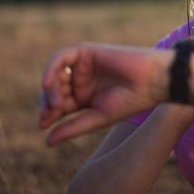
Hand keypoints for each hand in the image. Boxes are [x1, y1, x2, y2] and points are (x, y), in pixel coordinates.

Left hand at [38, 43, 171, 144]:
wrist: (151, 81)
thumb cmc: (130, 101)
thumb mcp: (97, 118)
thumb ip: (73, 127)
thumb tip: (47, 142)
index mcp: (84, 97)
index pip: (58, 105)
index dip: (48, 114)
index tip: (43, 125)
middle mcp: (81, 80)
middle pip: (53, 89)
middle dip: (48, 102)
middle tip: (48, 115)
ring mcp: (82, 65)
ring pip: (55, 74)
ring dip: (50, 88)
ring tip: (55, 103)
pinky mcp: (86, 51)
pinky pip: (61, 58)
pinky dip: (51, 69)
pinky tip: (48, 84)